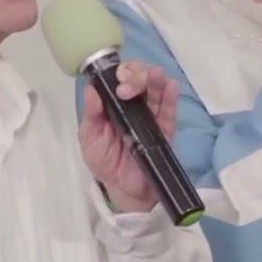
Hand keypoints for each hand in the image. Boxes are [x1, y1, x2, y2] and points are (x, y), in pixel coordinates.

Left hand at [78, 61, 179, 212]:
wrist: (124, 189)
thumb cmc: (105, 161)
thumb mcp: (89, 138)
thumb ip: (91, 115)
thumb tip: (91, 89)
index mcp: (115, 103)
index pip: (120, 77)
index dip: (120, 72)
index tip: (117, 80)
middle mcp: (134, 105)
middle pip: (141, 78)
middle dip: (136, 76)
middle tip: (126, 90)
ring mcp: (152, 115)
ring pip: (157, 89)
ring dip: (155, 79)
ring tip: (154, 76)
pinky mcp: (165, 129)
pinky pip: (170, 110)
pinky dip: (171, 96)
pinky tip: (170, 86)